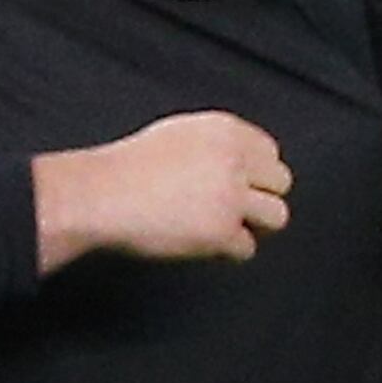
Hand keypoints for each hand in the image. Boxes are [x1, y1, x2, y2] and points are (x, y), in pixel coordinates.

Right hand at [36, 110, 291, 270]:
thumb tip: (242, 166)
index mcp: (225, 131)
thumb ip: (216, 146)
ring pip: (277, 217)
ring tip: (224, 228)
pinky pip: (246, 249)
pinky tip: (202, 243)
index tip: (240, 186)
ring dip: (254, 225)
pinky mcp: (221, 231)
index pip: (271, 153)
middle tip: (234, 210)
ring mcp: (230, 197)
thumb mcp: (177, 136)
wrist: (100, 195)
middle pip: (281, 183)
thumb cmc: (125, 169)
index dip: (256, 174)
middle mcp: (234, 160)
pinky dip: (227, 251)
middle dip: (261, 198)